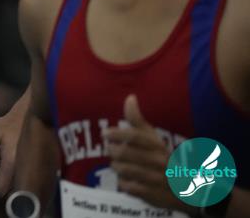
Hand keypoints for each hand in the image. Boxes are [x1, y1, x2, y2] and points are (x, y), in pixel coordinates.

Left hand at [0, 94, 27, 194]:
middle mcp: (20, 171)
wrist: (25, 118)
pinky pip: (16, 176)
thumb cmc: (6, 126)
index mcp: (10, 165)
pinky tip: (5, 157)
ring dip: (2, 175)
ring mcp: (25, 170)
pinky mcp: (28, 166)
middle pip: (6, 189)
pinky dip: (8, 171)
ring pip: (11, 184)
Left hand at [107, 95, 186, 211]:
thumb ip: (138, 120)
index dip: (118, 133)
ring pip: (122, 170)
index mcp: (158, 146)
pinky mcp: (152, 195)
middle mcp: (159, 161)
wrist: (186, 189)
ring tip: (120, 165)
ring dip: (117, 167)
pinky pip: (127, 187)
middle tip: (113, 151)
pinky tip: (127, 180)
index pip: (135, 136)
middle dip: (113, 151)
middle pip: (123, 153)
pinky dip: (123, 183)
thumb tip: (130, 97)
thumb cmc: (162, 158)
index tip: (105, 133)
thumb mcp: (153, 139)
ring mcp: (156, 179)